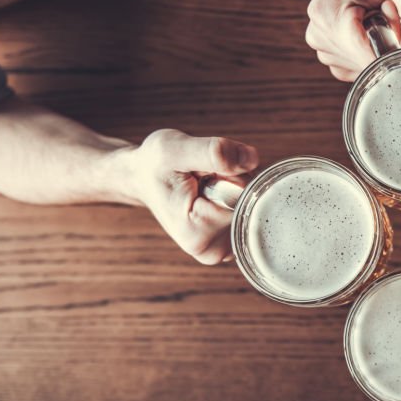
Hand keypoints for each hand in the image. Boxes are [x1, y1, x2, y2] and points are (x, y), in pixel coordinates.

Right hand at [124, 129, 258, 264]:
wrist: (144, 178)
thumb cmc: (156, 164)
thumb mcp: (175, 149)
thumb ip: (213, 152)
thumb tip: (250, 159)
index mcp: (198, 234)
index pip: (246, 197)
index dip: (232, 175)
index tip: (205, 173)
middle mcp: (214, 251)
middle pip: (254, 204)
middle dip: (237, 181)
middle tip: (205, 177)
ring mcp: (225, 251)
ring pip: (256, 207)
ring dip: (238, 187)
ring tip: (207, 185)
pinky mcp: (232, 243)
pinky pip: (253, 212)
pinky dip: (240, 196)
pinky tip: (215, 194)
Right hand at [306, 0, 400, 80]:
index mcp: (327, 11)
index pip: (363, 55)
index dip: (390, 51)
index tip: (399, 28)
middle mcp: (318, 32)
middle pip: (364, 65)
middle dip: (385, 50)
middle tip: (390, 18)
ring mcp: (321, 48)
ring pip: (363, 72)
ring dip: (379, 54)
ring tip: (378, 22)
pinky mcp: (331, 58)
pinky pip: (359, 73)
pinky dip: (372, 58)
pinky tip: (372, 34)